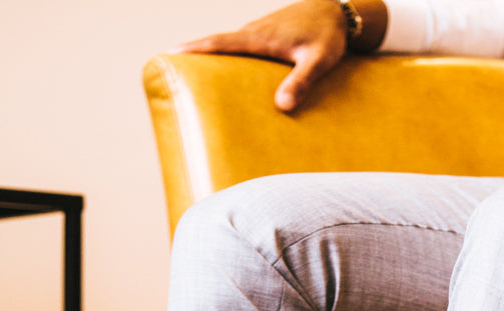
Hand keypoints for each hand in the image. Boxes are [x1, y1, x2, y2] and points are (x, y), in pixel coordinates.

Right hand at [174, 0, 350, 112]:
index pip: (221, 42)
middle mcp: (254, 31)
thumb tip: (282, 107)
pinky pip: (238, 46)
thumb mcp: (319, 61)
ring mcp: (258, 32)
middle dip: (191, 53)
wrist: (339, 11)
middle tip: (165, 67)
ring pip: (226, 44)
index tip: (170, 54)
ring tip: (185, 75)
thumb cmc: (329, 36)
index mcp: (260, 37)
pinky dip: (224, 55)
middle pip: (216, 43)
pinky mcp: (265, 36)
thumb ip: (301, 82)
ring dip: (206, 55)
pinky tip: (220, 72)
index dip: (195, 49)